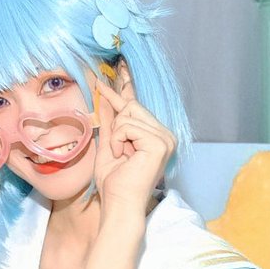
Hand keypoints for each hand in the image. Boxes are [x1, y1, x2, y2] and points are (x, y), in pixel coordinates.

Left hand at [93, 63, 175, 216]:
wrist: (119, 204)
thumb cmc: (114, 182)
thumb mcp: (108, 145)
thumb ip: (109, 122)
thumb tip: (104, 97)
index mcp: (155, 135)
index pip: (137, 105)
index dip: (125, 87)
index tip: (119, 65)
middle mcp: (165, 134)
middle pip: (132, 107)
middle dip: (117, 126)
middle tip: (120, 153)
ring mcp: (165, 137)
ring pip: (127, 116)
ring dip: (117, 138)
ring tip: (123, 158)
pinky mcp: (159, 142)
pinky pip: (127, 126)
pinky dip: (119, 141)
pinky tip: (125, 158)